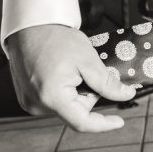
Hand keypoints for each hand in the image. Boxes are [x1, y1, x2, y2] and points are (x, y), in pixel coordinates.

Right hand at [8, 24, 136, 131]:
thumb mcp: (88, 60)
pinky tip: (60, 73)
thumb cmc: (54, 39)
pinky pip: (54, 101)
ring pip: (67, 106)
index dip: (104, 124)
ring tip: (69, 69)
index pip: (83, 123)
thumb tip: (125, 95)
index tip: (119, 121)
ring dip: (75, 91)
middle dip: (88, 94)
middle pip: (77, 111)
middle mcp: (37, 105)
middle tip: (85, 71)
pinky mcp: (27, 98)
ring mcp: (30, 102)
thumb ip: (107, 83)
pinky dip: (64, 90)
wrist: (30, 28)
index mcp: (52, 98)